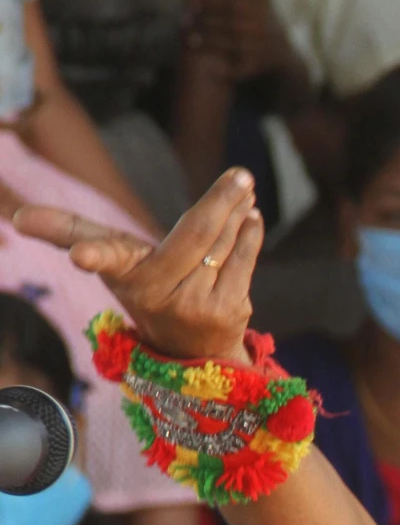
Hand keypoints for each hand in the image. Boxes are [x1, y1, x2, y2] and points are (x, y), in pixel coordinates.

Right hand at [14, 167, 262, 363]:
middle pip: (193, 235)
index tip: (80, 256)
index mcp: (123, 275)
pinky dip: (249, 234)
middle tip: (241, 174)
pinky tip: (250, 218)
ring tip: (243, 191)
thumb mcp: (111, 261)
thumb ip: (69, 231)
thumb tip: (16, 215)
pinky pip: (242, 260)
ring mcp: (194, 306)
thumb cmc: (146, 286)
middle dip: (219, 201)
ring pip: (222, 244)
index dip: (92, 255)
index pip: (106, 258)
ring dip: (236, 212)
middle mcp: (156, 295)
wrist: (189, 350)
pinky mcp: (226, 312)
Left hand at [187, 0, 304, 87]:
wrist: (285, 56)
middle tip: (184, 21)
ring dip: (206, 42)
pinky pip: (238, 70)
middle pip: (226, 24)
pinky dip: (226, 72)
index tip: (193, 4)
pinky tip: (209, 70)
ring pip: (227, 45)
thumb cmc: (268, 24)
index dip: (210, 4)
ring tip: (188, 38)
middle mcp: (260, 29)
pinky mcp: (256, 67)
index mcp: (261, 10)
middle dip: (203, 22)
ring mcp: (258, 49)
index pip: (230, 4)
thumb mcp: (266, 1)